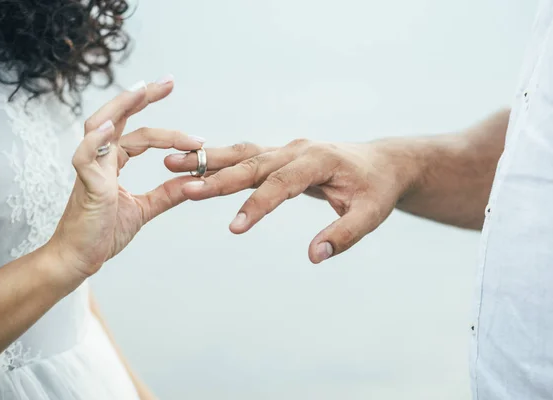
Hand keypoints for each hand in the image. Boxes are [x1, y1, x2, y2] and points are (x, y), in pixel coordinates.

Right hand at [48, 78, 204, 279]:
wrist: (78, 259)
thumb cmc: (102, 233)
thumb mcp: (144, 209)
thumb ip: (167, 194)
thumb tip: (195, 181)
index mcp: (113, 163)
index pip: (139, 133)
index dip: (167, 130)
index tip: (196, 135)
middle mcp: (100, 159)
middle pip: (118, 117)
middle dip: (142, 97)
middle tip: (168, 81)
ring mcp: (90, 169)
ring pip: (99, 126)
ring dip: (121, 106)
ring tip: (142, 89)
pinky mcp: (85, 185)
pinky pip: (85, 156)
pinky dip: (95, 139)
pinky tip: (110, 126)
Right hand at [165, 139, 416, 263]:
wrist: (381, 163)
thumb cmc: (376, 189)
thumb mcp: (370, 214)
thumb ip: (344, 235)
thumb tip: (314, 256)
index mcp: (320, 160)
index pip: (283, 183)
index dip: (258, 205)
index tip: (235, 228)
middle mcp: (297, 149)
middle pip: (253, 164)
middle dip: (217, 178)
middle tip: (184, 189)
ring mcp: (286, 149)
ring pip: (242, 154)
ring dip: (208, 160)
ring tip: (171, 162)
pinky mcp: (279, 155)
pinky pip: (244, 156)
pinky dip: (218, 160)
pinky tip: (192, 164)